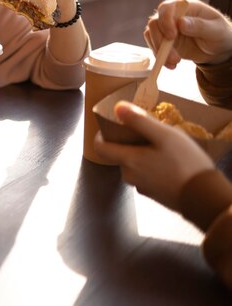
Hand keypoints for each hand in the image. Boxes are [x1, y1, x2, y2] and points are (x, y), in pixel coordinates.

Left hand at [94, 100, 213, 210]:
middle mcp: (129, 175)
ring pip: (134, 165)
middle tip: (150, 134)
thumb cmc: (185, 163)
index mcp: (128, 160)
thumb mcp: (164, 135)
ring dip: (143, 154)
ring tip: (165, 148)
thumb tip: (118, 108)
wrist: (205, 197)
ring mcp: (140, 186)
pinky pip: (145, 175)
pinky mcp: (153, 194)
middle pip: (119, 154)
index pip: (100, 148)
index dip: (102, 135)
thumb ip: (139, 121)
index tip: (112, 127)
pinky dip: (152, 166)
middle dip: (130, 142)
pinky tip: (171, 163)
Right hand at [144, 0, 231, 67]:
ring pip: (151, 35)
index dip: (165, 20)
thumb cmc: (219, 35)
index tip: (172, 36)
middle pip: (155, 22)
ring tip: (174, 62)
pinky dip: (160, 57)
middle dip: (160, 41)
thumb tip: (180, 22)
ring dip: (159, 51)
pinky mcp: (163, 41)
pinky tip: (171, 64)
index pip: (168, 7)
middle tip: (174, 57)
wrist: (217, 49)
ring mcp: (166, 28)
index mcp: (186, 7)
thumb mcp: (216, 30)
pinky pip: (153, 47)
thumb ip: (199, 25)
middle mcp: (173, 16)